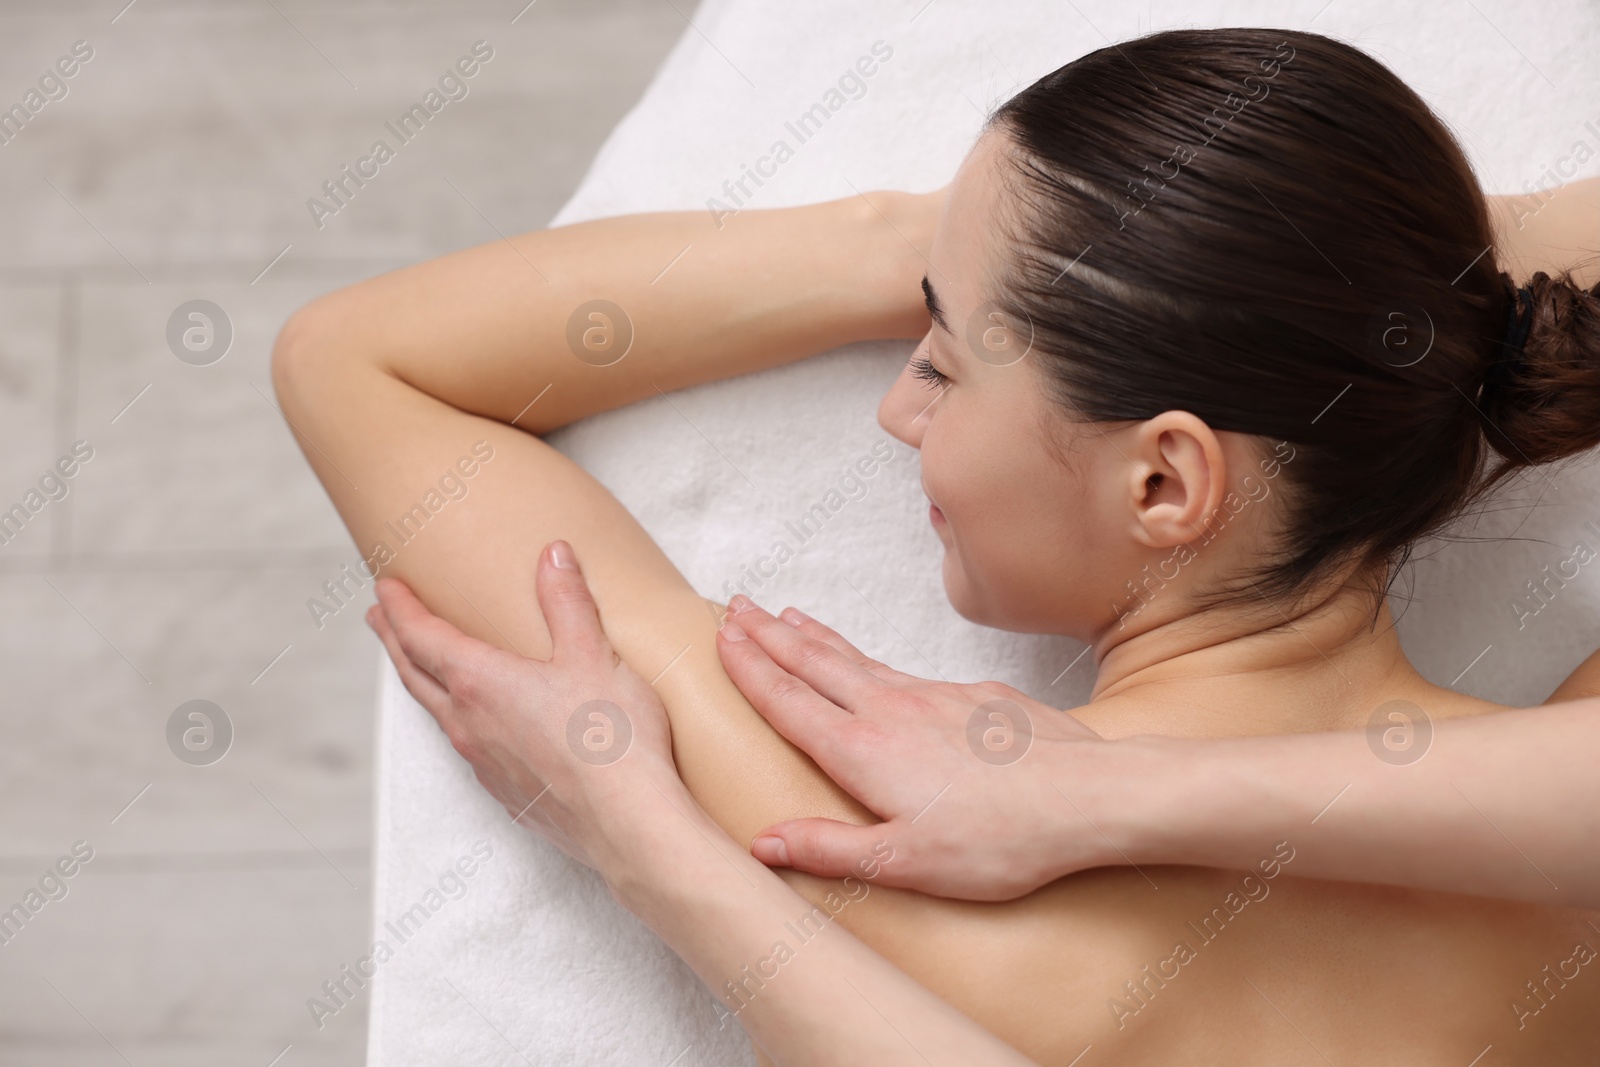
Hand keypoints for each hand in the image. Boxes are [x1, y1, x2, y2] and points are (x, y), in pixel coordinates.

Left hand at [365, 540, 683, 874]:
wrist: (629, 823)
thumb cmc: (612, 738)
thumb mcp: (594, 654)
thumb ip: (568, 602)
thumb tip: (553, 555)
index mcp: (481, 682)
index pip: (422, 636)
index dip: (399, 608)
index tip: (384, 587)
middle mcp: (469, 724)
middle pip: (415, 675)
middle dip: (394, 641)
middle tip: (378, 618)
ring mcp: (485, 764)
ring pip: (439, 715)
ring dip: (423, 684)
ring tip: (423, 669)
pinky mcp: (509, 795)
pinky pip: (470, 751)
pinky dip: (460, 725)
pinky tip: (481, 728)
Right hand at [714, 595, 1113, 900]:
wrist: (1088, 795)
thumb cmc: (1001, 840)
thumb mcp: (905, 863)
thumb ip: (829, 849)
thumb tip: (761, 843)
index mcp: (863, 751)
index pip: (789, 701)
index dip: (750, 668)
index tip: (721, 637)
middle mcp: (890, 710)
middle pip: (815, 664)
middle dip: (770, 636)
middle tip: (736, 606)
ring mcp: (933, 696)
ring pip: (858, 659)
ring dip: (815, 637)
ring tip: (787, 616)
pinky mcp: (972, 695)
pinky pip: (902, 668)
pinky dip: (868, 656)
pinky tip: (870, 664)